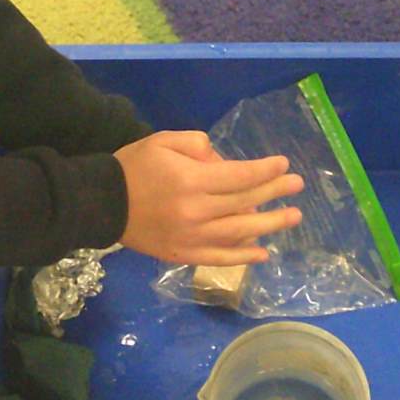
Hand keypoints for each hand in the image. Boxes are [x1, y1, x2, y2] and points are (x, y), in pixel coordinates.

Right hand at [116, 129, 302, 265]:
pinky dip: (242, 257)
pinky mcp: (183, 254)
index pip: (239, 176)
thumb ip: (197, 146)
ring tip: (293, 217)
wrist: (102, 203)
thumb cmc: (134, 167)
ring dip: (269, 226)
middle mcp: (196, 211)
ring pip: (238, 233)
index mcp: (191, 181)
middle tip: (297, 186)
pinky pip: (219, 258)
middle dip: (274, 193)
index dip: (265, 171)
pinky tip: (262, 253)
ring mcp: (190, 237)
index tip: (283, 165)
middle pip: (244, 203)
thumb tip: (224, 162)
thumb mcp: (163, 142)